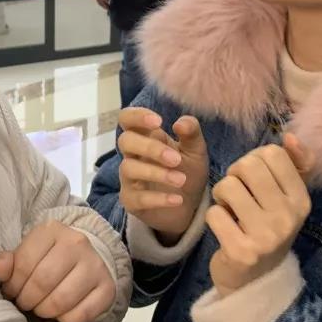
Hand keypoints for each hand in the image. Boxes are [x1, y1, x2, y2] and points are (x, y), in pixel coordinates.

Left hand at [0, 221, 114, 321]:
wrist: (89, 257)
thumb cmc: (50, 258)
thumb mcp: (28, 253)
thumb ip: (10, 262)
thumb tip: (0, 270)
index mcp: (52, 230)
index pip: (24, 263)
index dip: (13, 284)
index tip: (12, 292)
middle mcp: (77, 243)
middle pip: (42, 282)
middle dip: (27, 300)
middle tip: (25, 304)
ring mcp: (95, 265)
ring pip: (61, 300)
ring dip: (45, 311)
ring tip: (40, 308)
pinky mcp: (107, 288)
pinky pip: (81, 314)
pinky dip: (66, 320)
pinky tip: (60, 313)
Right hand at [117, 108, 209, 242]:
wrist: (189, 206)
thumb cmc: (187, 171)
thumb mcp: (196, 151)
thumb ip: (191, 133)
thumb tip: (180, 123)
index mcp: (146, 137)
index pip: (127, 118)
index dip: (136, 116)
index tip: (158, 121)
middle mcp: (133, 155)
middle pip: (125, 141)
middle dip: (150, 148)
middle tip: (176, 159)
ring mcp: (129, 178)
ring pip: (128, 168)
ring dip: (156, 173)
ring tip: (181, 180)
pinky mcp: (131, 201)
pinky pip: (137, 197)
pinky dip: (158, 198)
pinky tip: (177, 199)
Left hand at [207, 134, 313, 296]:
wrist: (256, 280)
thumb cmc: (268, 227)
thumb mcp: (286, 197)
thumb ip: (294, 164)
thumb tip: (290, 136)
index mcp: (302, 200)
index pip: (272, 153)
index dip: (254, 161)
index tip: (254, 180)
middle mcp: (288, 217)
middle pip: (248, 165)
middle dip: (235, 174)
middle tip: (237, 194)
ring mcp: (266, 236)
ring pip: (227, 186)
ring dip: (221, 196)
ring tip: (231, 211)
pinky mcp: (241, 251)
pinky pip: (214, 213)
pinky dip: (214, 217)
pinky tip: (225, 229)